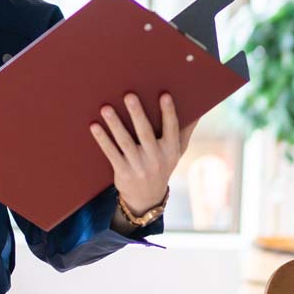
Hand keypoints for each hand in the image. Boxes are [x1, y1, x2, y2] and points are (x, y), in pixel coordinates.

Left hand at [89, 93, 196, 215]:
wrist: (147, 198)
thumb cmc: (162, 165)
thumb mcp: (177, 151)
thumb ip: (184, 131)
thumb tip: (199, 110)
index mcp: (171, 150)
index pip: (171, 128)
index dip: (168, 112)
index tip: (164, 95)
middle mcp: (156, 158)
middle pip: (145, 133)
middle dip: (137, 113)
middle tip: (129, 95)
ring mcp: (138, 166)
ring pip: (125, 142)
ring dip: (115, 124)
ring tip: (105, 108)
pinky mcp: (123, 172)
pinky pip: (111, 153)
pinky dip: (102, 140)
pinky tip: (94, 126)